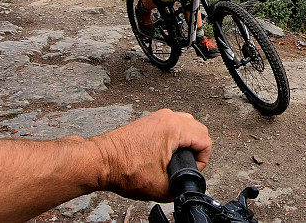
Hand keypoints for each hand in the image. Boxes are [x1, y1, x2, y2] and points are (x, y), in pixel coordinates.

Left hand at [90, 109, 211, 200]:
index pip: (205, 141)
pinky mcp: (150, 120)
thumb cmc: (123, 169)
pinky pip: (173, 124)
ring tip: (179, 157)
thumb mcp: (159, 186)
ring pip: (187, 124)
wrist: (100, 161)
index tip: (191, 170)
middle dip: (197, 149)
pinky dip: (175, 136)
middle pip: (198, 129)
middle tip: (188, 165)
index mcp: (174, 129)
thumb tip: (184, 189)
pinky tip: (167, 151)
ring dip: (188, 141)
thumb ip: (179, 188)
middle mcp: (168, 117)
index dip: (203, 161)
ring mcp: (158, 117)